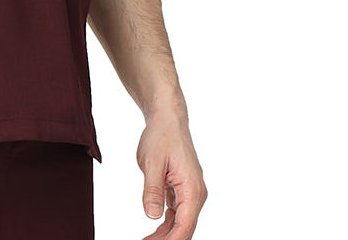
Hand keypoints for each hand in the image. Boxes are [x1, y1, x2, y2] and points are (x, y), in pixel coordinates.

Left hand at [136, 106, 206, 239]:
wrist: (167, 119)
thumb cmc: (161, 136)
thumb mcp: (152, 162)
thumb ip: (152, 190)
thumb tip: (152, 216)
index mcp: (192, 189)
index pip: (184, 226)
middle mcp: (195, 194)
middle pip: (184, 228)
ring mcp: (190, 192)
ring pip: (180, 223)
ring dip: (165, 235)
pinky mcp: (182, 189)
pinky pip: (176, 213)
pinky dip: (166, 224)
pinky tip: (154, 230)